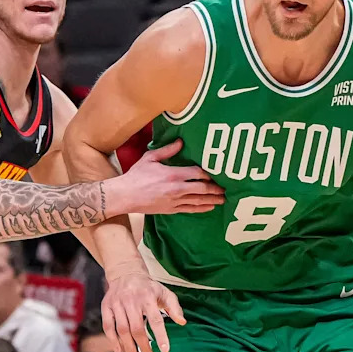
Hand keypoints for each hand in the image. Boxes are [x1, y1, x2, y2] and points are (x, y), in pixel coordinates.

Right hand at [101, 271, 185, 351]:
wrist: (126, 272)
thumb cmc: (148, 287)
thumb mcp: (164, 292)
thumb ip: (174, 307)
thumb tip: (182, 322)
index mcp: (148, 297)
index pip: (155, 319)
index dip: (160, 336)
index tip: (165, 350)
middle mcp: (132, 300)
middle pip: (137, 328)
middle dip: (143, 346)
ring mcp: (117, 303)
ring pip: (122, 329)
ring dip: (128, 346)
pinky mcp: (106, 306)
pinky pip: (108, 326)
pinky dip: (112, 340)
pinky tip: (119, 350)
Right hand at [107, 139, 223, 215]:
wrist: (125, 195)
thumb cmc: (136, 175)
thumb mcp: (150, 158)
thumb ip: (167, 150)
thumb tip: (181, 142)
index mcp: (173, 174)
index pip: (197, 173)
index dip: (209, 174)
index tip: (218, 173)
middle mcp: (177, 188)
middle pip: (202, 188)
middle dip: (215, 188)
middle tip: (227, 188)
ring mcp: (175, 201)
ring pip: (198, 200)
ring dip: (212, 200)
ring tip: (223, 199)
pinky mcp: (171, 209)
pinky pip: (190, 209)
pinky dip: (201, 208)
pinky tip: (210, 207)